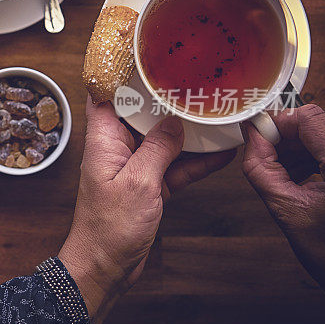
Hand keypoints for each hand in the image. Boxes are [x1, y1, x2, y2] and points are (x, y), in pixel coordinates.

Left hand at [58, 96, 235, 323]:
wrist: (105, 267)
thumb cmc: (108, 228)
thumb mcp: (138, 182)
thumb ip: (157, 149)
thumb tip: (173, 121)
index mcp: (103, 141)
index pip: (104, 96)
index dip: (119, 75)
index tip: (142, 55)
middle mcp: (116, 149)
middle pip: (140, 114)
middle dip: (163, 99)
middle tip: (193, 80)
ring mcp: (133, 167)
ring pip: (162, 140)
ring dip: (186, 130)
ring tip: (214, 111)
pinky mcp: (148, 186)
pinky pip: (174, 166)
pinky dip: (195, 160)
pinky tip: (221, 151)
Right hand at [242, 104, 324, 298]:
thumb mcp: (285, 208)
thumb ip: (261, 167)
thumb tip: (252, 137)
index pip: (309, 118)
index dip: (280, 123)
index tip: (261, 136)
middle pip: (318, 123)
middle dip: (289, 137)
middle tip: (270, 157)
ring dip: (302, 147)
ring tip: (286, 172)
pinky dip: (316, 156)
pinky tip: (303, 176)